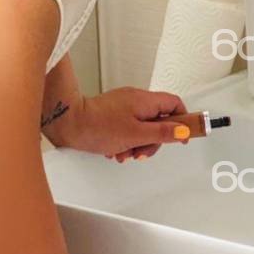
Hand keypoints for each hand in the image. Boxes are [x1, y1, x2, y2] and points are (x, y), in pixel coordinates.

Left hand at [48, 87, 189, 160]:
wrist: (69, 124)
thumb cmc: (99, 126)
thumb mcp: (136, 134)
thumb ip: (162, 133)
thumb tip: (183, 131)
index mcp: (144, 100)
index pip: (174, 104)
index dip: (182, 120)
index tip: (182, 137)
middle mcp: (135, 99)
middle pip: (159, 120)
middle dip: (153, 140)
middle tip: (142, 152)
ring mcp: (124, 106)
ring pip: (143, 127)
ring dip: (137, 144)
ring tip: (124, 153)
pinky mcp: (113, 114)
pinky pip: (128, 128)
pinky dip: (126, 141)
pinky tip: (116, 150)